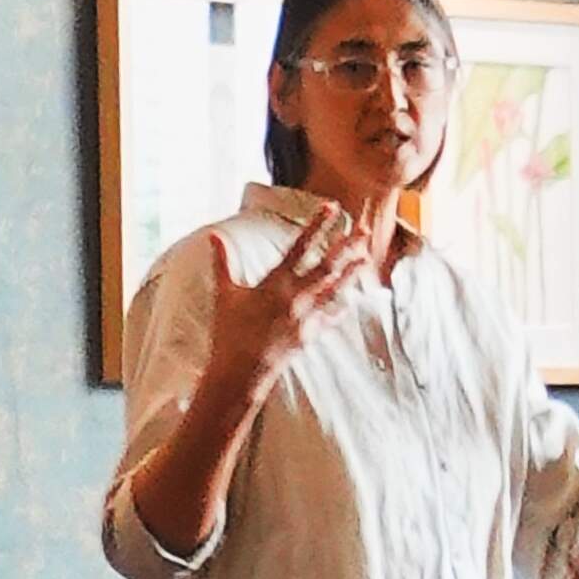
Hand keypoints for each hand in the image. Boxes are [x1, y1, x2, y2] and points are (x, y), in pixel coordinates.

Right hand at [202, 209, 371, 408]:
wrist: (240, 371)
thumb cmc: (229, 332)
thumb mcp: (225, 294)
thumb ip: (222, 262)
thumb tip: (213, 237)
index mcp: (275, 283)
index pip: (300, 246)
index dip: (317, 224)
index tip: (332, 207)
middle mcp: (295, 296)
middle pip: (328, 265)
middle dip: (346, 246)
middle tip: (363, 230)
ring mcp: (306, 316)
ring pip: (335, 289)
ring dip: (351, 272)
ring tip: (365, 258)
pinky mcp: (310, 335)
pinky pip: (330, 318)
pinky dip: (340, 308)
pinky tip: (351, 300)